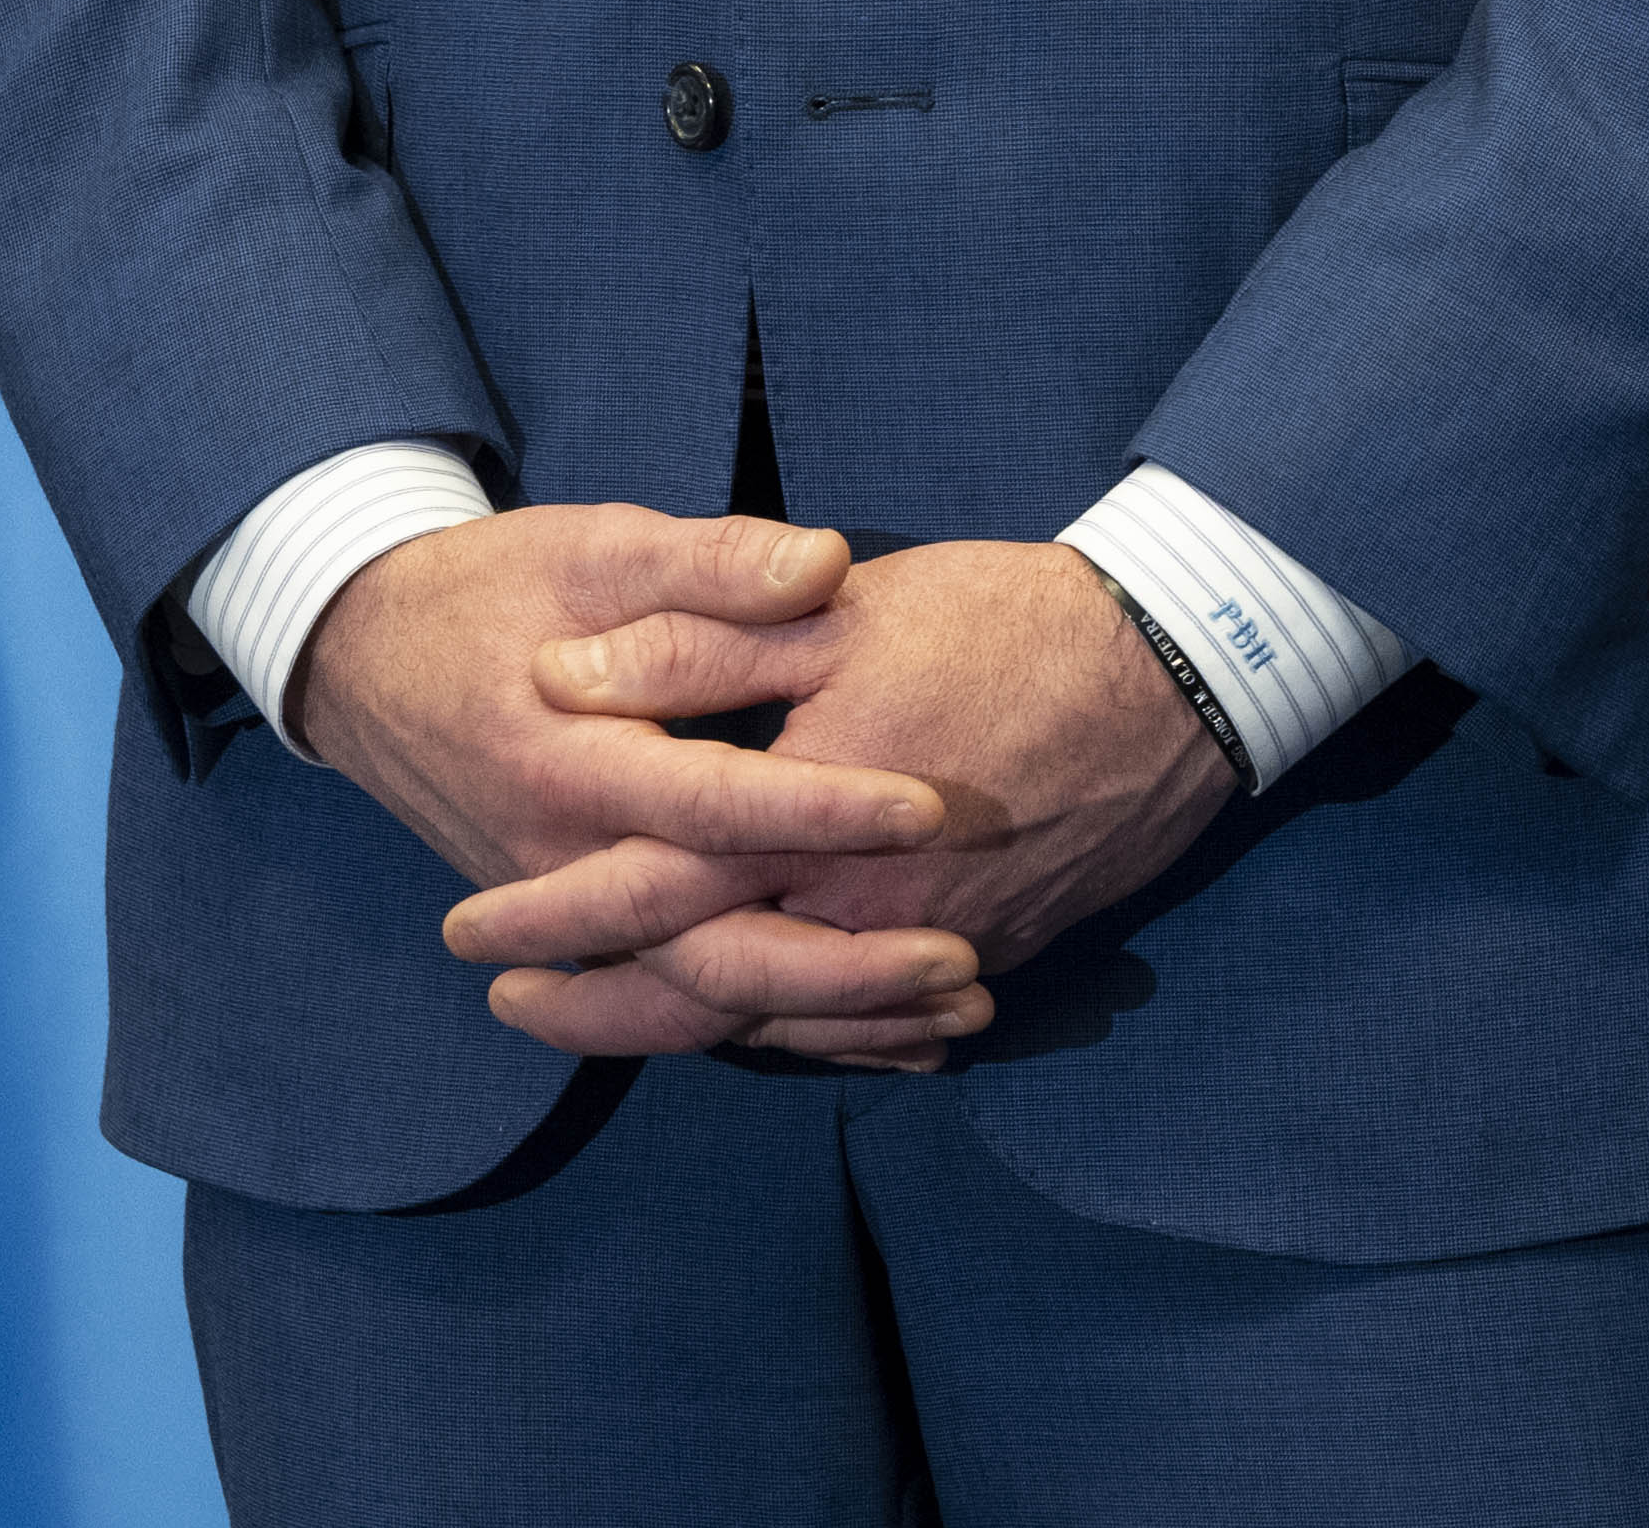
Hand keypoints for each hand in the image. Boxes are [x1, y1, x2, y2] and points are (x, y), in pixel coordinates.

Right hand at [281, 505, 977, 1060]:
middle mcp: (565, 864)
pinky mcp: (583, 930)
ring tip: (958, 1015)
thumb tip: (824, 564)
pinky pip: (685, 998)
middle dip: (837, 968)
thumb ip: (709, 567)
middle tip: (961, 960)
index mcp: (570, 763)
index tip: (927, 809)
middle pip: (705, 950)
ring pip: (701, 999)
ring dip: (828, 1020)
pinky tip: (888, 1037)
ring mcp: (570, 911)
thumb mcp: (594, 549)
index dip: (817, 811)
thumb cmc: (492, 592)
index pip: (708, 805)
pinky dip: (785, 1027)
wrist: (366, 659)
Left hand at [437, 537, 1235, 1072]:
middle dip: (594, 1008)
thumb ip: (695, 645)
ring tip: (617, 1016)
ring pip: (782, 1022)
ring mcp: (929, 945)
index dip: (544, 919)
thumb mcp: (840, 612)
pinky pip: (871, 1024)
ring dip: (687, 1027)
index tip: (468, 931)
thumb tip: (561, 677)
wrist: (1180, 669)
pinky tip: (769, 1026)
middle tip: (512, 1005)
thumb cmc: (1005, 623)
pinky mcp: (991, 949)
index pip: (640, 896)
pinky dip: (805, 1036)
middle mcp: (858, 914)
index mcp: (803, 828)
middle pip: (697, 996)